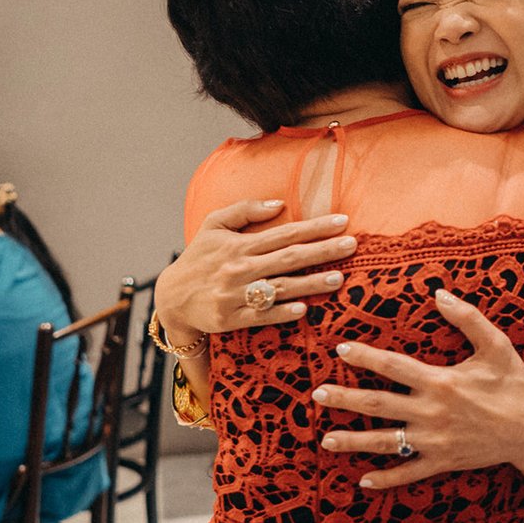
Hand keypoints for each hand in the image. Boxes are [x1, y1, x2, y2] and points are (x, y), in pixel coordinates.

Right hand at [154, 198, 356, 341]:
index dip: (315, 227)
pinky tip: (304, 309)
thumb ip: (245, 210)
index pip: (284, 233)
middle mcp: (239, 268)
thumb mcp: (214, 225)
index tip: (343, 222)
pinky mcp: (230, 319)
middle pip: (288, 258)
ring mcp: (235, 295)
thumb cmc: (199, 257)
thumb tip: (279, 203)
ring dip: (310, 283)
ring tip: (339, 278)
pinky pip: (260, 316)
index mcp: (239, 244)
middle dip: (323, 251)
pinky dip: (281, 312)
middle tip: (352, 246)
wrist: (171, 297)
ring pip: (279, 287)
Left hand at [315, 290, 523, 498]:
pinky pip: (408, 472)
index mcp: (440, 381)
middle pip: (378, 404)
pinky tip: (363, 480)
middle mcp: (431, 412)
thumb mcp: (496, 344)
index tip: (341, 350)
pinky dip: (386, 478)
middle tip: (317, 395)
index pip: (392, 366)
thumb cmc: (515, 383)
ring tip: (326, 439)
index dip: (365, 357)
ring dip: (353, 440)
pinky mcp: (442, 462)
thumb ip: (466, 317)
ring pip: (384, 441)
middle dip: (345, 399)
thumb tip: (438, 294)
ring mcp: (434, 441)